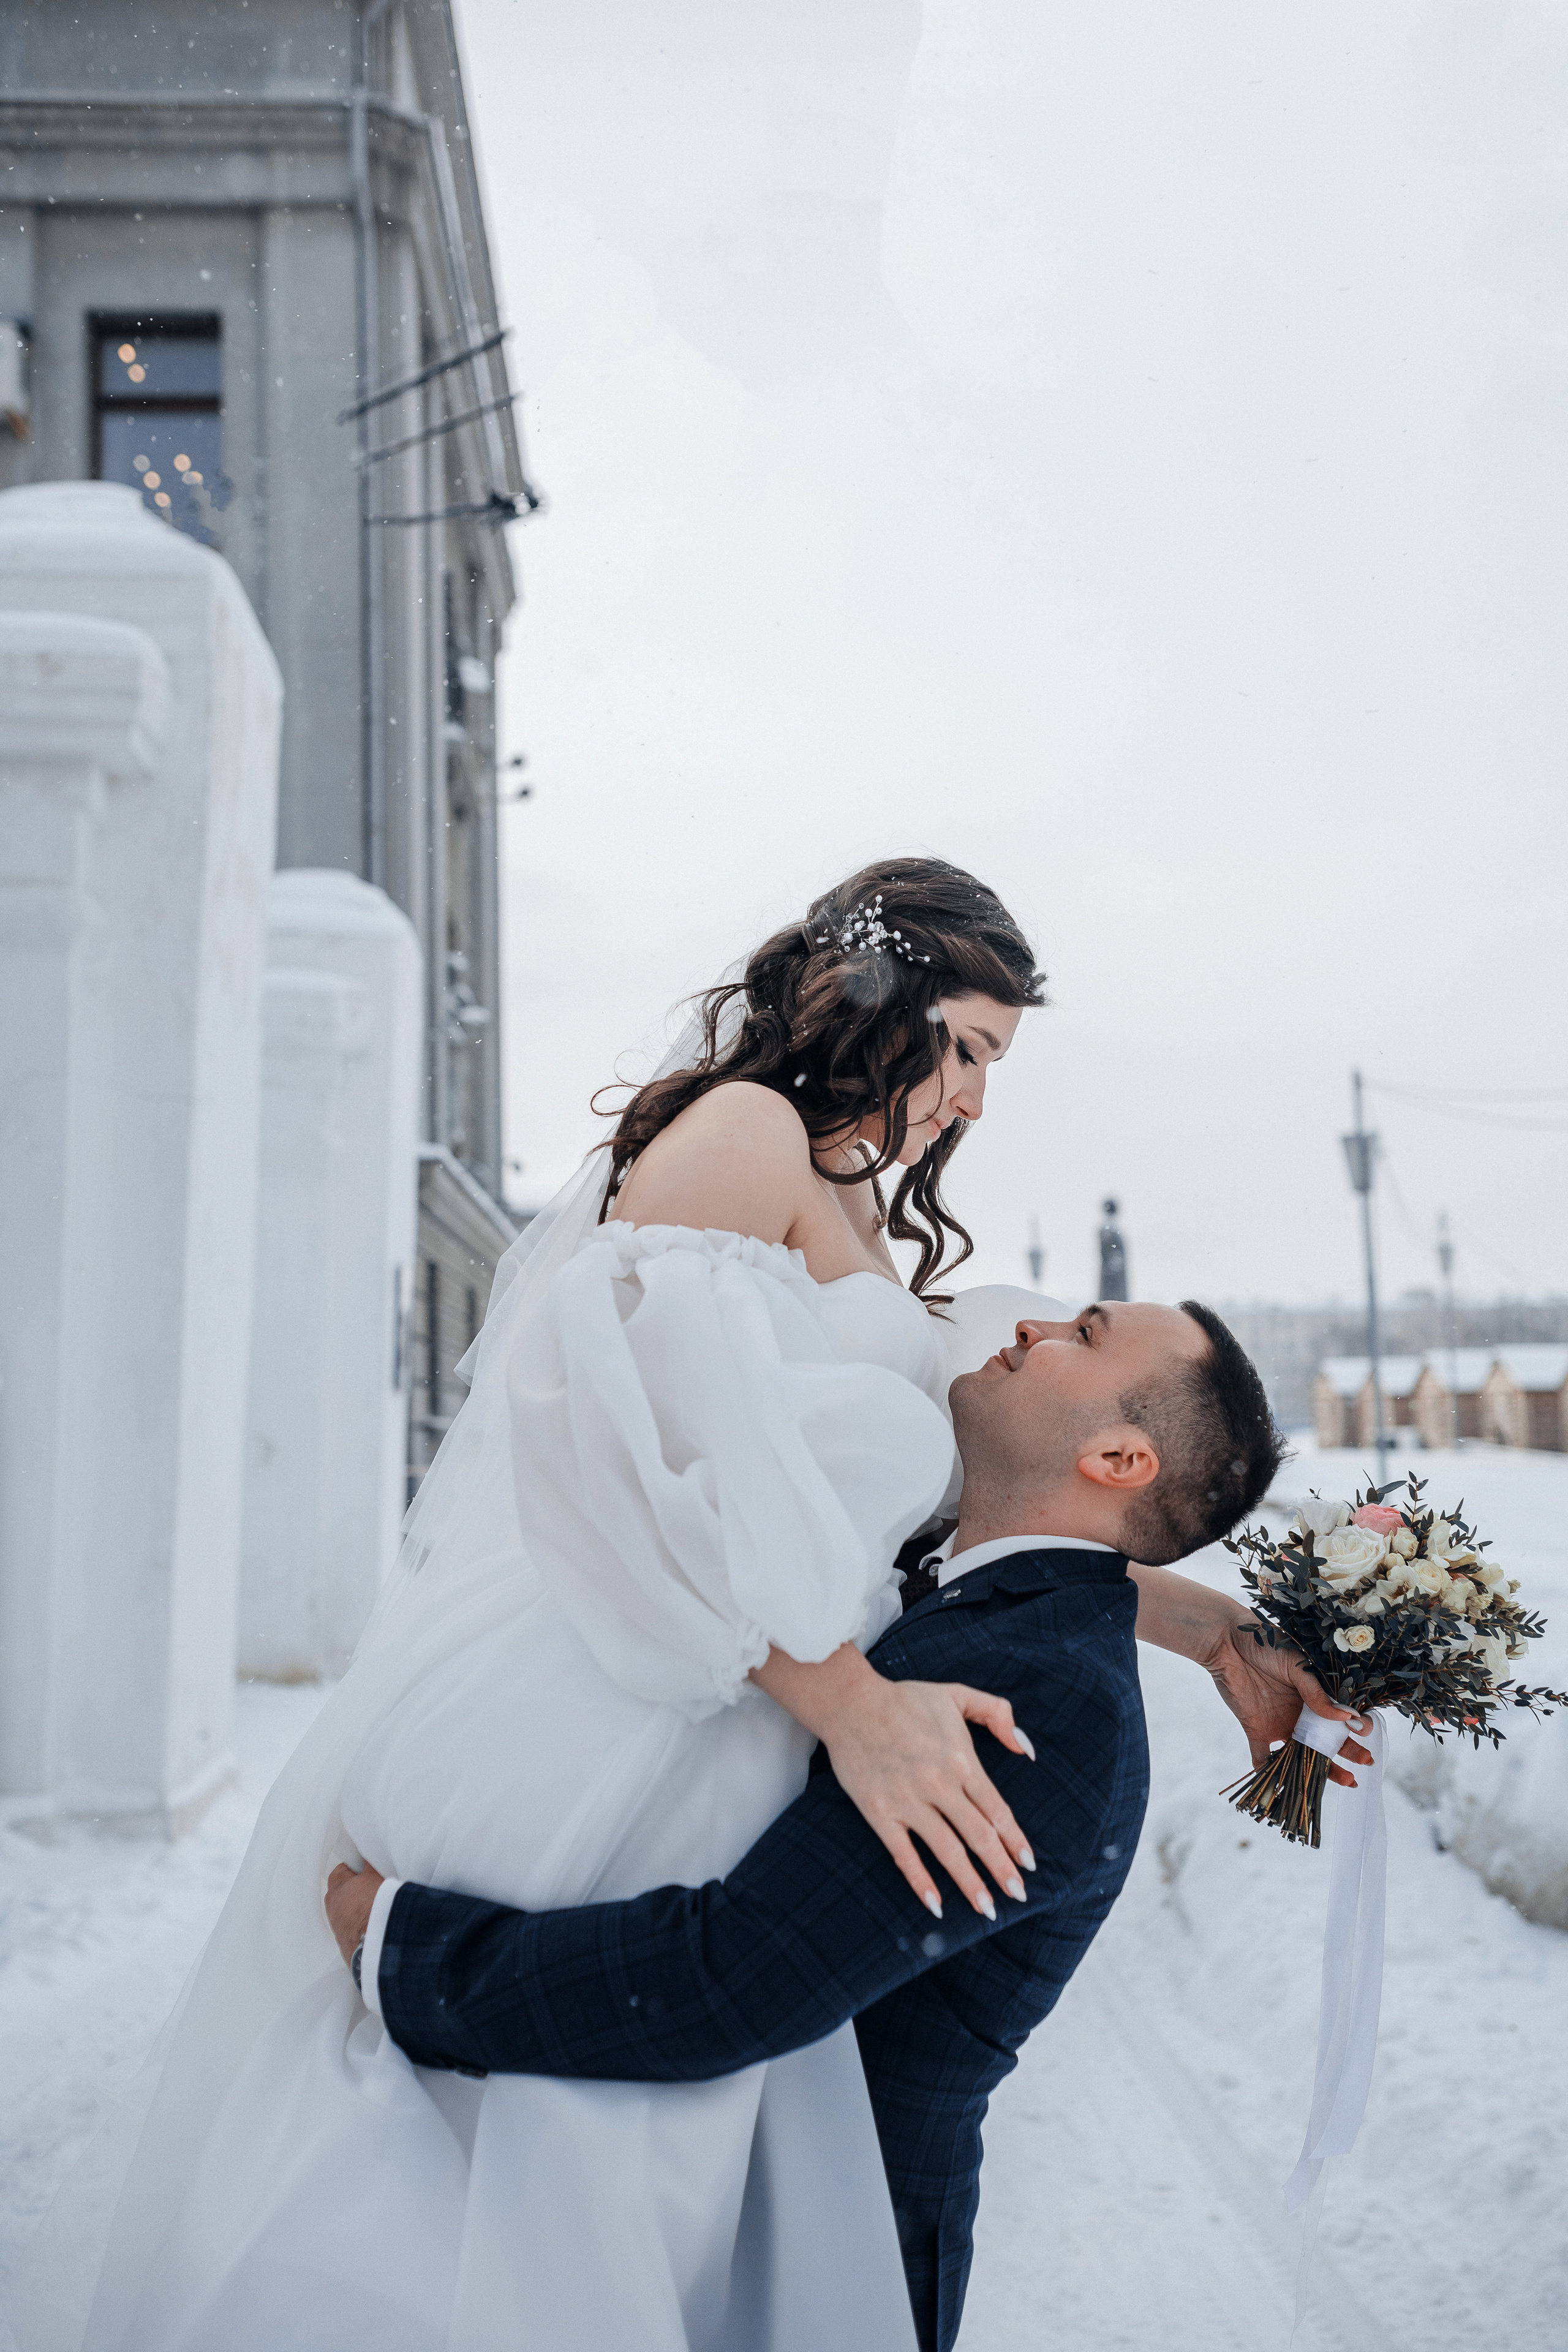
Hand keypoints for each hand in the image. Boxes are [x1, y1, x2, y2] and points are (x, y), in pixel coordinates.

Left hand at [326, 1861, 384, 1966]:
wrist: (378, 1945)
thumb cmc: (372, 1907)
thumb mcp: (375, 1874)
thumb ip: (369, 1861)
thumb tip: (368, 1853)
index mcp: (335, 1889)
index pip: (342, 1870)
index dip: (357, 1867)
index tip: (369, 1867)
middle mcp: (333, 1909)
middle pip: (347, 1891)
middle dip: (361, 1888)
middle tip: (378, 1886)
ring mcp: (340, 1929)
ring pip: (353, 1912)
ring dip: (364, 1909)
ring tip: (381, 1907)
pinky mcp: (350, 1945)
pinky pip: (358, 1929)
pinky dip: (367, 1926)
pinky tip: (379, 1923)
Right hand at [752, 1644, 1035, 1920]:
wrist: (849, 1702)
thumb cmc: (905, 1699)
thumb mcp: (958, 1695)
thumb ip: (998, 1714)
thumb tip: (1027, 1749)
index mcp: (961, 1759)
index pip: (997, 1810)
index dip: (1015, 1840)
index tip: (1029, 1865)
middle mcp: (939, 1784)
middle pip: (979, 1836)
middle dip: (1002, 1869)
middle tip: (1019, 1895)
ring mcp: (908, 1801)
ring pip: (948, 1851)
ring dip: (971, 1883)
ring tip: (987, 1908)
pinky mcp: (879, 1812)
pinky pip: (904, 1854)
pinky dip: (921, 1882)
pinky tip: (936, 1905)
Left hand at [1201, 1614, 1370, 1787]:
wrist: (1226, 1641)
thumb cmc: (1266, 1644)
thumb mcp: (1297, 1665)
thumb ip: (1317, 1692)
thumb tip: (1347, 1716)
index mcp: (1314, 1695)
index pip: (1340, 1716)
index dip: (1355, 1726)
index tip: (1365, 1731)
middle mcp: (1301, 1713)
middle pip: (1327, 1739)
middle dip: (1348, 1752)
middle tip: (1366, 1763)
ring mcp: (1280, 1723)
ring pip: (1303, 1754)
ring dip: (1321, 1770)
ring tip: (1346, 1780)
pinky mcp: (1256, 1729)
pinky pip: (1263, 1758)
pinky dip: (1271, 1775)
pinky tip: (1285, 1789)